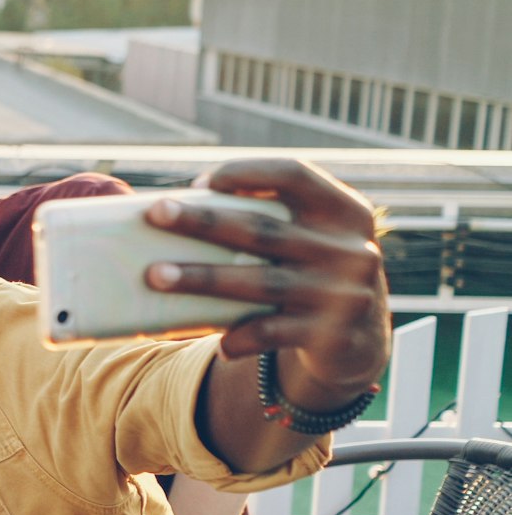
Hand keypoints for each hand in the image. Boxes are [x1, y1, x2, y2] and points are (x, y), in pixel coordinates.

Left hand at [144, 159, 389, 401]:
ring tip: (157, 275)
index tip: (202, 181)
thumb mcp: (307, 239)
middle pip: (264, 229)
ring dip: (204, 278)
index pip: (295, 174)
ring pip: (262, 282)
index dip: (248, 172)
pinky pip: (275, 332)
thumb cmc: (309, 273)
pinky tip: (217, 342)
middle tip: (156, 213)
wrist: (358, 340)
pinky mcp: (335, 336)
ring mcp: (345, 294)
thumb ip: (266, 218)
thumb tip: (178, 207)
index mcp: (343, 211)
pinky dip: (242, 336)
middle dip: (204, 221)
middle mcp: (350, 249)